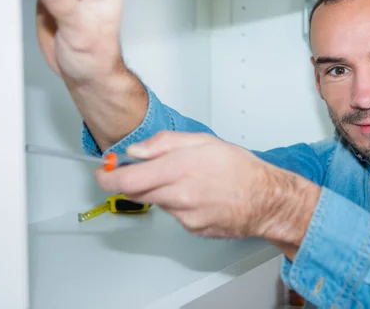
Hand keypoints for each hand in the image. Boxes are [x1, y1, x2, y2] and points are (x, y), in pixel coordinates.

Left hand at [94, 132, 320, 252]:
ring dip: (161, 191)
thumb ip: (165, 142)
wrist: (266, 200)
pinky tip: (199, 195)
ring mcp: (184, 215)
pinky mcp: (192, 228)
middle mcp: (178, 194)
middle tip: (146, 170)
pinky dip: (178, 204)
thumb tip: (136, 150)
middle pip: (136, 193)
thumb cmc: (241, 169)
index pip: (127, 180)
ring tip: (188, 179)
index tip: (103, 172)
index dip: (108, 178)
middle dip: (133, 182)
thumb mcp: (204, 141)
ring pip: (157, 202)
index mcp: (179, 168)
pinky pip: (174, 214)